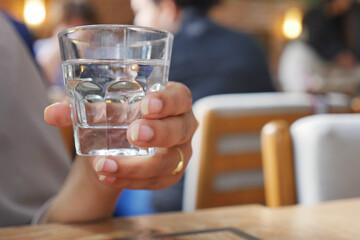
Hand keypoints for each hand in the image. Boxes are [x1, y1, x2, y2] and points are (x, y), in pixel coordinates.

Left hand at [45, 81, 197, 189]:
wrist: (120, 144)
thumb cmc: (119, 116)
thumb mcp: (101, 109)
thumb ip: (77, 109)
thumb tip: (51, 113)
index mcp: (172, 99)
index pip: (180, 96)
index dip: (168, 101)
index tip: (146, 106)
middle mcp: (182, 124)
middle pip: (181, 129)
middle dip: (159, 133)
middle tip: (133, 135)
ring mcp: (180, 151)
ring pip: (171, 162)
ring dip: (139, 166)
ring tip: (105, 165)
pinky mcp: (170, 173)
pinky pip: (157, 182)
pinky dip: (132, 182)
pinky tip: (108, 177)